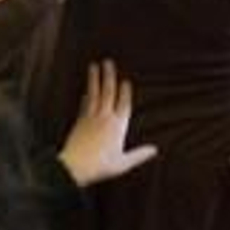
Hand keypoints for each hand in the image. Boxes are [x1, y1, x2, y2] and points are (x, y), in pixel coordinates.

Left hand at [59, 61, 156, 187]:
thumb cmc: (100, 166)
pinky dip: (86, 95)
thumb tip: (154, 150)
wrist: (75, 167)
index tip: (125, 80)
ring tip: (94, 66)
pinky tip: (86, 91)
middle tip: (108, 62)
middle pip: (108, 92)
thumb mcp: (123, 163)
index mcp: (117, 127)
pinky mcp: (79, 121)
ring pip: (94, 94)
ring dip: (94, 79)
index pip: (123, 104)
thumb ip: (139, 154)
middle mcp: (104, 118)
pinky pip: (84, 104)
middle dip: (109, 76)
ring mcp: (90, 118)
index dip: (125, 92)